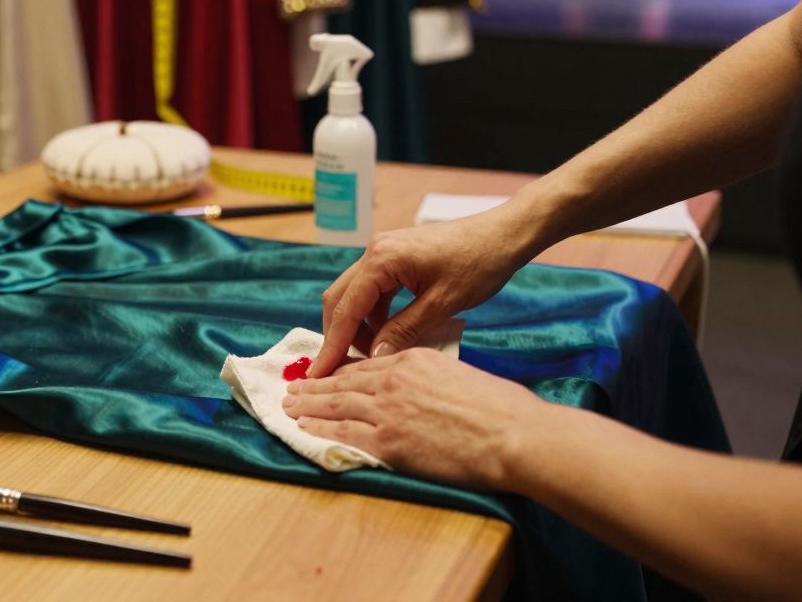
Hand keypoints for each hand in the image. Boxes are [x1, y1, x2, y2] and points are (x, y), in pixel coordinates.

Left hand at [282, 348, 544, 489]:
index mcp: (415, 359)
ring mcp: (388, 410)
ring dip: (308, 405)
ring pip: (336, 404)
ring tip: (288, 406)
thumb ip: (432, 377)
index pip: (368, 364)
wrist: (512, 435)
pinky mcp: (388, 441)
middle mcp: (395, 379)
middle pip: (345, 381)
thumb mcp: (460, 374)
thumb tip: (423, 390)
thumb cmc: (502, 408)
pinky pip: (344, 434)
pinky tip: (303, 429)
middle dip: (316, 384)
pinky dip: (320, 430)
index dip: (343, 370)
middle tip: (294, 387)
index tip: (327, 373)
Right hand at [311, 207, 538, 377]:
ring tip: (373, 356)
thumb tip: (374, 359)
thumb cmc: (479, 264)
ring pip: (354, 295)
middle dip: (339, 335)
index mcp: (382, 260)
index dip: (332, 345)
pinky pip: (372, 290)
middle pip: (339, 299)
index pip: (345, 309)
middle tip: (341, 370)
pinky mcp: (394, 257)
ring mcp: (383, 251)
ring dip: (358, 326)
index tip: (319, 375)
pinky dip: (373, 315)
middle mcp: (374, 251)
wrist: (503, 234)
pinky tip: (388, 335)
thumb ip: (404, 331)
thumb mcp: (442, 305)